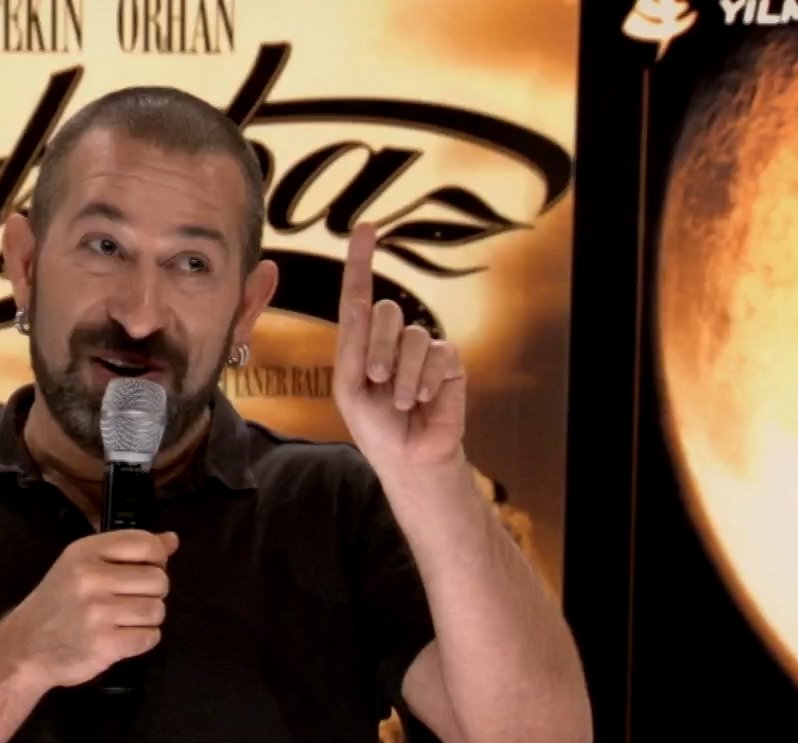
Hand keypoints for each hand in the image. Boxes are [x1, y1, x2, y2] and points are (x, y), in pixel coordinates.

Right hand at [0, 529, 179, 689]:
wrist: (23, 650)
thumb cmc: (57, 605)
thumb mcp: (82, 566)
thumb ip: (127, 551)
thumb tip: (172, 540)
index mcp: (85, 551)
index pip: (147, 543)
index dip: (157, 558)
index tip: (142, 571)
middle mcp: (91, 577)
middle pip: (159, 579)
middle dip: (152, 593)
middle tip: (127, 602)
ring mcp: (98, 612)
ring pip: (157, 610)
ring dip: (147, 619)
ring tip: (122, 621)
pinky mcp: (105, 644)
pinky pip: (150, 637)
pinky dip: (142, 640)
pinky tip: (120, 638)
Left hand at [332, 223, 466, 472]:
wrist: (409, 457)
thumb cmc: (375, 427)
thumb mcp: (349, 388)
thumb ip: (351, 346)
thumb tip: (360, 301)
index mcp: (362, 342)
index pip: (360, 294)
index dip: (361, 261)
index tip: (365, 228)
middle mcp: (392, 339)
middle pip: (385, 312)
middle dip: (377, 349)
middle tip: (376, 381)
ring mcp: (422, 349)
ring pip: (411, 335)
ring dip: (402, 375)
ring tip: (401, 402)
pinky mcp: (448, 363)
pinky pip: (437, 353)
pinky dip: (424, 380)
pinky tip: (423, 400)